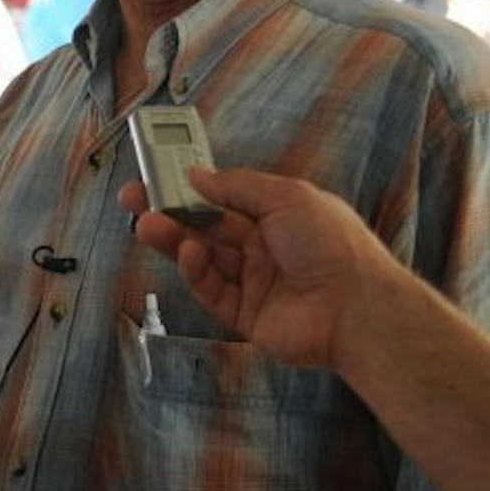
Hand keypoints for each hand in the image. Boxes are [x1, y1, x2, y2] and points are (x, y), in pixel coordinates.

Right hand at [118, 166, 387, 369]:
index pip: (224, 196)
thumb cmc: (332, 244)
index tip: (156, 175)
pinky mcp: (246, 315)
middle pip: (207, 227)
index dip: (190, 186)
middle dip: (170, 212)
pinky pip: (212, 291)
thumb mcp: (285, 196)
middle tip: (134, 201)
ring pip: (204, 258)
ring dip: (174, 240)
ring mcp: (255, 281)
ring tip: (146, 226)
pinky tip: (188, 255)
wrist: (355, 307)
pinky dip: (195, 273)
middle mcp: (265, 246)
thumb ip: (237, 186)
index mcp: (278, 213)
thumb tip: (198, 175)